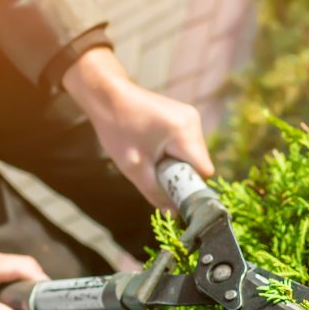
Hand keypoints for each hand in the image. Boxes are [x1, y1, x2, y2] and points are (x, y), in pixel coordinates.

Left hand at [62, 47, 214, 212]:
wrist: (105, 94)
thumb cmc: (116, 128)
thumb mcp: (134, 167)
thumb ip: (156, 193)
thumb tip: (174, 215)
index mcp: (184, 132)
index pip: (203, 171)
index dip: (189, 186)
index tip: (171, 190)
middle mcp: (193, 122)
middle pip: (199, 163)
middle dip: (181, 174)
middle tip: (155, 172)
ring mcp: (190, 116)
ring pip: (194, 155)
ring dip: (177, 163)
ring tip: (152, 157)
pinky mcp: (185, 116)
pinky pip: (187, 144)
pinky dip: (175, 153)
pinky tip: (155, 147)